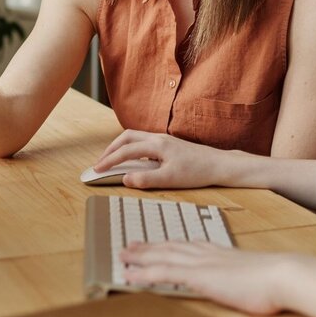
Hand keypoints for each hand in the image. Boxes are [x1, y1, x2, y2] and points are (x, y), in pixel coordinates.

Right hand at [94, 130, 229, 188]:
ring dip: (121, 147)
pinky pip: (143, 141)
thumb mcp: (170, 180)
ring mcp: (164, 139)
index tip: (96, 170)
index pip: (125, 151)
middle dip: (111, 149)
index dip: (109, 160)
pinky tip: (134, 160)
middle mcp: (158, 138)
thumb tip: (125, 179)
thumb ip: (146, 179)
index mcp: (157, 145)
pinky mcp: (169, 143)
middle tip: (101, 163)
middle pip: (126, 137)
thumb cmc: (197, 172)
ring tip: (113, 160)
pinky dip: (132, 147)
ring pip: (135, 137)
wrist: (219, 164)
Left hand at [121, 242, 290, 315]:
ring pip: (162, 257)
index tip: (157, 243)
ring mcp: (201, 263)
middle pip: (170, 247)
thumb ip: (241, 275)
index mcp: (220, 252)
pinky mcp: (198, 276)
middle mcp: (206, 254)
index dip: (169, 244)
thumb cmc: (275, 279)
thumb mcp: (254, 274)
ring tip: (123, 256)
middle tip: (130, 245)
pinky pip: (163, 273)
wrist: (282, 274)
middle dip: (149, 247)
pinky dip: (144, 273)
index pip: (188, 245)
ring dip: (140, 257)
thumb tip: (243, 281)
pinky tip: (130, 275)